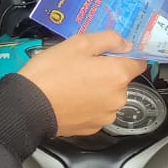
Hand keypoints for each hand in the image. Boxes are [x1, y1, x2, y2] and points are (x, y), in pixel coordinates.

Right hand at [19, 31, 146, 136]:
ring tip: (73, 83)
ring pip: (109, 97)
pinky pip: (97, 111)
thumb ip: (108, 40)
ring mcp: (106, 116)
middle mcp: (118, 98)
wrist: (28, 106)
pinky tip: (71, 98)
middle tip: (83, 66)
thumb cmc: (51, 72)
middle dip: (107, 73)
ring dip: (98, 90)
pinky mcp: (93, 128)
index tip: (112, 54)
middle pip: (121, 81)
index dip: (126, 56)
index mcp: (117, 75)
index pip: (138, 63)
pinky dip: (89, 105)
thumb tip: (126, 44)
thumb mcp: (78, 43)